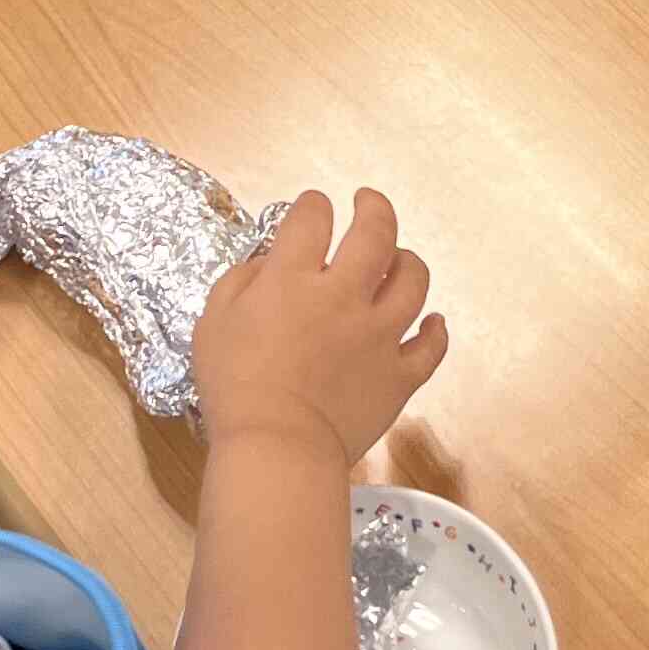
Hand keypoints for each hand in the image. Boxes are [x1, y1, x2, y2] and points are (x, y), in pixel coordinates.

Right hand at [194, 190, 446, 466]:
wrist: (277, 447)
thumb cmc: (235, 386)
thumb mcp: (213, 322)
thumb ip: (241, 281)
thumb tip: (269, 264)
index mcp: (294, 278)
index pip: (312, 218)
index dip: (312, 206)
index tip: (312, 209)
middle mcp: (345, 295)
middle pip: (376, 233)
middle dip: (374, 208)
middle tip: (367, 203)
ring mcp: (380, 334)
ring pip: (413, 281)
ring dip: (408, 262)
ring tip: (399, 260)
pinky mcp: (401, 374)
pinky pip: (431, 346)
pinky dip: (435, 331)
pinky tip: (432, 321)